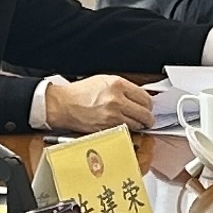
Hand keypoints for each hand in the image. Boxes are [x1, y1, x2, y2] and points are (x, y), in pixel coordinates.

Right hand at [41, 74, 157, 132]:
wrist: (63, 104)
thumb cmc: (80, 93)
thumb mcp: (104, 81)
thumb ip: (123, 87)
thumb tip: (139, 96)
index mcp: (117, 85)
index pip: (145, 97)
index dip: (149, 104)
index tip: (148, 106)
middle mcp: (117, 100)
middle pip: (145, 113)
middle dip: (148, 117)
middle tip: (147, 118)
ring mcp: (112, 116)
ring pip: (138, 124)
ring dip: (139, 125)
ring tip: (135, 123)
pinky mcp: (107, 128)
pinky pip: (125, 131)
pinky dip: (127, 130)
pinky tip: (123, 126)